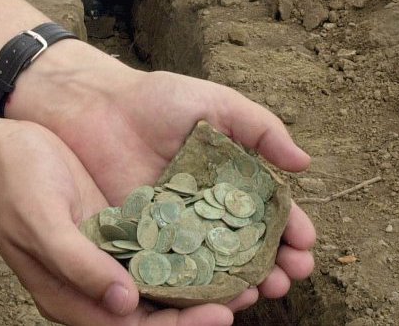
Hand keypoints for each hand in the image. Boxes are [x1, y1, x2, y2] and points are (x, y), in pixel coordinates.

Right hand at [0, 120, 246, 324]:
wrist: (0, 152)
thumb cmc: (14, 187)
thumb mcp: (42, 224)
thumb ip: (80, 266)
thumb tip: (125, 304)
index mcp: (74, 299)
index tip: (222, 314)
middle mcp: (99, 285)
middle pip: (160, 311)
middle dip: (207, 308)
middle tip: (253, 292)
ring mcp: (112, 258)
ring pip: (168, 281)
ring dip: (207, 281)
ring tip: (253, 272)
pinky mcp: (123, 229)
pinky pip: (163, 247)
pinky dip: (193, 248)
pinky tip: (225, 236)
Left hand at [10, 44, 316, 307]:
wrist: (93, 106)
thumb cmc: (156, 99)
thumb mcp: (217, 104)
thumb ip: (261, 129)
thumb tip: (304, 163)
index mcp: (230, 180)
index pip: (269, 213)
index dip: (291, 231)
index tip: (306, 247)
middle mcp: (207, 212)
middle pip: (249, 249)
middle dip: (274, 265)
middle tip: (289, 278)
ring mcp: (175, 231)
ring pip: (215, 268)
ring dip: (241, 284)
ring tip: (260, 293)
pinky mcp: (140, 244)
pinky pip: (171, 274)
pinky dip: (193, 290)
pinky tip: (213, 299)